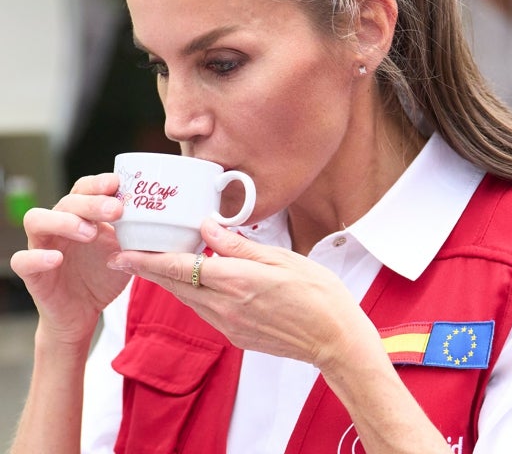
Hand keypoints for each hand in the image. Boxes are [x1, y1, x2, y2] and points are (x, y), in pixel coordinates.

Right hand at [10, 173, 129, 345]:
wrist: (85, 314)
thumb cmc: (104, 274)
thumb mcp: (125, 250)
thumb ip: (135, 232)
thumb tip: (160, 216)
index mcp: (82, 215)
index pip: (84, 188)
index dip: (98, 183)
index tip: (117, 183)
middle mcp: (59, 226)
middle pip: (67, 201)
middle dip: (91, 201)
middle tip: (115, 209)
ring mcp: (42, 247)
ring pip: (37, 220)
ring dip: (64, 221)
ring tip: (90, 232)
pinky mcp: (32, 274)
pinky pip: (23, 260)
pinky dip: (37, 257)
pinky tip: (57, 258)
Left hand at [107, 218, 375, 368]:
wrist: (334, 338)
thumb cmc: (317, 293)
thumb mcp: (283, 259)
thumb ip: (240, 245)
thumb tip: (208, 227)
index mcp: (237, 281)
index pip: (180, 268)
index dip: (147, 261)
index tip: (122, 254)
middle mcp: (226, 306)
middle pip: (176, 285)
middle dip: (149, 270)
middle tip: (128, 255)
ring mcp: (229, 325)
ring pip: (188, 299)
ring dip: (169, 282)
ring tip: (156, 264)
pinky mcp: (236, 336)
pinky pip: (205, 311)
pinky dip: (193, 294)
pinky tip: (198, 282)